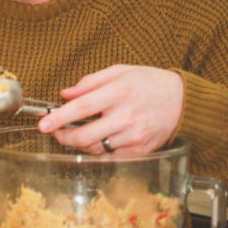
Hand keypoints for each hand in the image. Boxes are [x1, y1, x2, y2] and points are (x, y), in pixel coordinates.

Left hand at [37, 65, 183, 154]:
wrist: (184, 100)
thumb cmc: (150, 82)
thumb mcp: (120, 71)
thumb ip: (90, 82)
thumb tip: (65, 94)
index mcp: (118, 93)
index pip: (80, 108)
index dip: (58, 118)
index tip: (43, 124)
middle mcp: (125, 117)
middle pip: (84, 135)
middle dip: (62, 136)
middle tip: (55, 131)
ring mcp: (133, 136)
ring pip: (95, 148)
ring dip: (79, 143)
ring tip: (77, 132)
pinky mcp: (140, 150)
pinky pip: (110, 156)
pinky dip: (99, 149)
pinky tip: (98, 139)